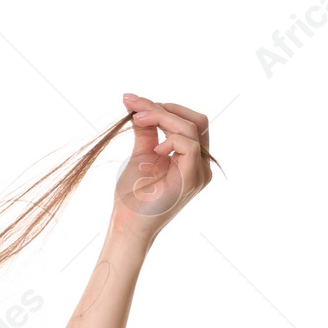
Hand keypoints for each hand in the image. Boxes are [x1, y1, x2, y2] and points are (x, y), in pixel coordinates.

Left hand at [110, 93, 212, 247]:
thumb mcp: (140, 155)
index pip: (188, 122)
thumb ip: (146, 132)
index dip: (163, 108)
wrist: (128, 225)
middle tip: (135, 107)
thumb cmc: (132, 196)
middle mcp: (200, 164)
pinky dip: (170, 138)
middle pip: (196, 120)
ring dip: (162, 117)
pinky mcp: (192, 178)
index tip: (133, 102)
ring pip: (192, 127)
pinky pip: (189, 145)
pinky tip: (153, 149)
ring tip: (137, 120)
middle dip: (164, 108)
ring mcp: (199, 172)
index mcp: (190, 158)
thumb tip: (138, 105)